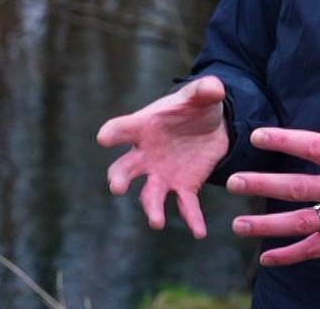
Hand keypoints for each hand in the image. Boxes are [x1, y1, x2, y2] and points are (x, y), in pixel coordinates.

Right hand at [96, 75, 229, 237]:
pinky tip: (200, 232)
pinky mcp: (184, 187)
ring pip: (150, 195)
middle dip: (119, 179)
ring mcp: (163, 174)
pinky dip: (192, 219)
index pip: (122, 129)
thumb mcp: (201, 94)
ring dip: (152, 208)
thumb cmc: (195, 106)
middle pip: (125, 169)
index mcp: (144, 127)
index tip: (104, 138)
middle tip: (117, 188)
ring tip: (157, 222)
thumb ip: (206, 89)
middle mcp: (146, 155)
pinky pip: (186, 205)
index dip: (112, 133)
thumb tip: (214, 88)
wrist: (211, 125)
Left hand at [225, 63, 319, 265]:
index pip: (312, 146)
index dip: (283, 139)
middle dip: (263, 185)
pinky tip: (266, 257)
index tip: (255, 135)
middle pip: (298, 187)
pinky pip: (319, 249)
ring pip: (303, 222)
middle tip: (233, 183)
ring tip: (238, 225)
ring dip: (268, 225)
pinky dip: (292, 256)